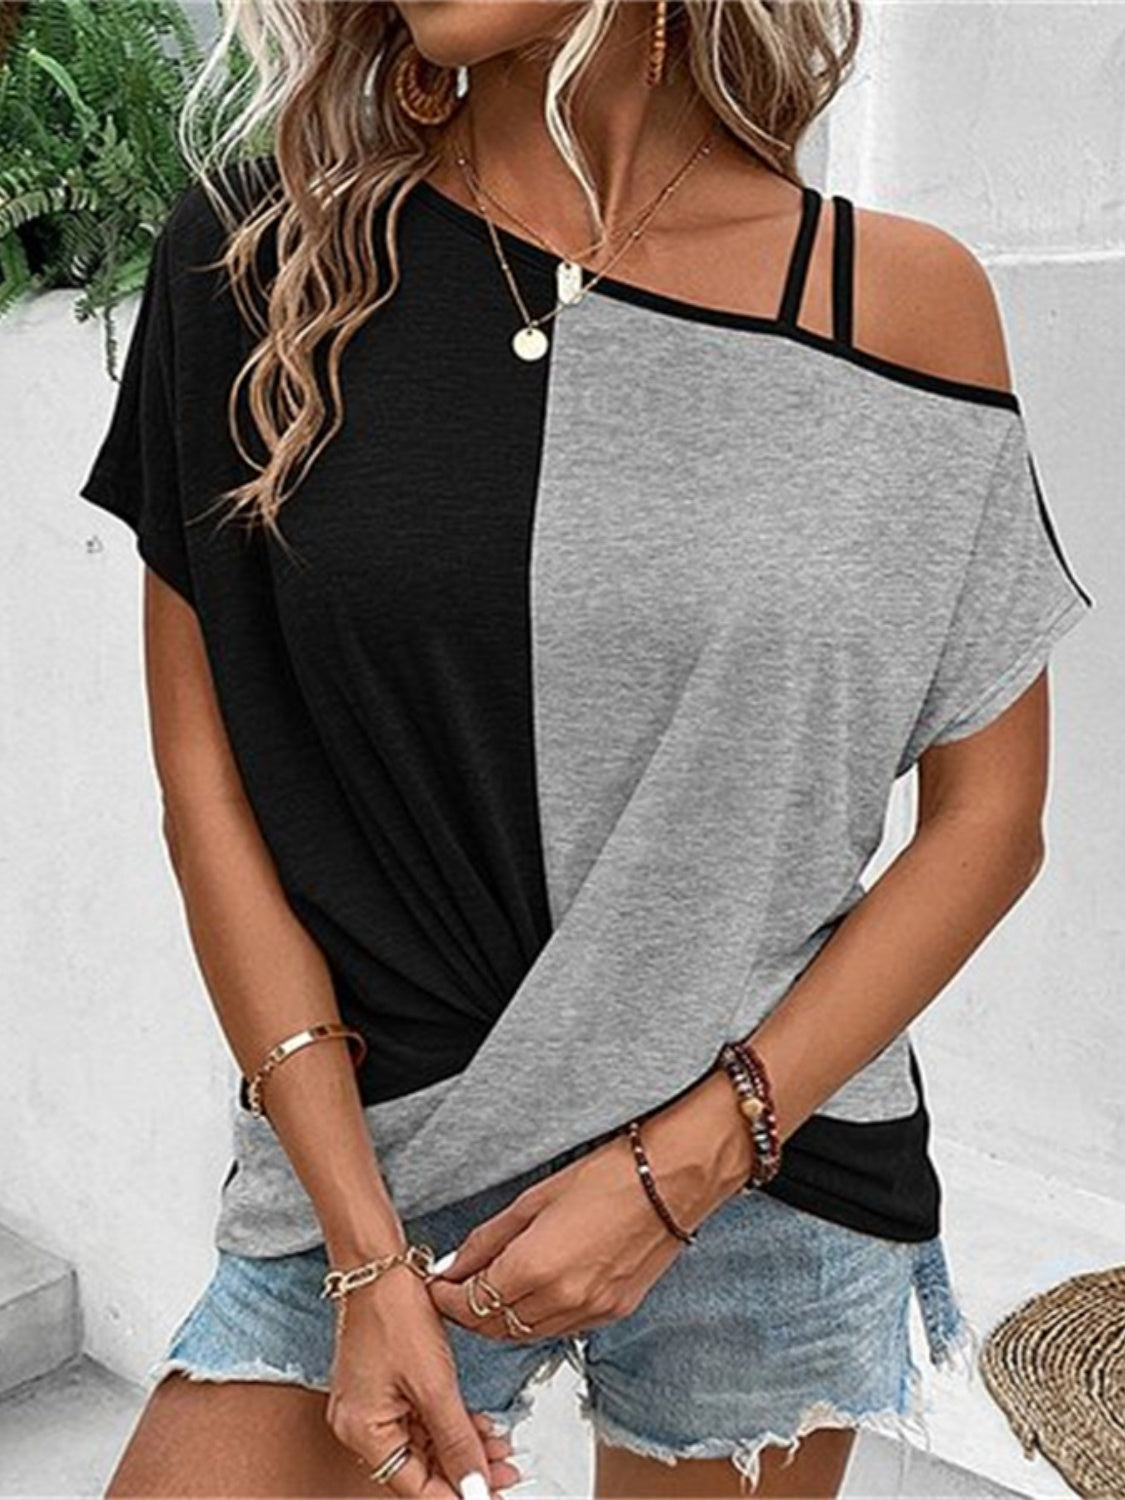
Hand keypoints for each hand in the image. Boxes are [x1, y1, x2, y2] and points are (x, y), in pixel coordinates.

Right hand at [324, 1259, 519, 1497]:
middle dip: (464, 1474)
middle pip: (418, 1469)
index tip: (490, 1497)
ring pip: (424, 1445)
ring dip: (462, 1449)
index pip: (414, 1488)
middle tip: (504, 1477)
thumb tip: (474, 1486)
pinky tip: (479, 1428)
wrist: (379, 1265)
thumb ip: (457, 1440)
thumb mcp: (435, 1384)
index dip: (455, 1496)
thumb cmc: (394, 1312)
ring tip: (500, 1452)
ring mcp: (372, 1405)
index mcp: (363, 1431)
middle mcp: (361, 1425)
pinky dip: (450, 1426)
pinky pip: (420, 1420)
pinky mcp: (385, 1387)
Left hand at [427, 1072, 754, 1341]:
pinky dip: (538, 1318)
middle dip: (470, 1313)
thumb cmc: (609, 1175)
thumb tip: (457, 1265)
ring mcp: (591, 1310)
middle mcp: (562, 1299)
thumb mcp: (535, 1198)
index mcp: (536, 1267)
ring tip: (493, 1288)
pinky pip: (561, 1328)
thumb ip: (490, 1239)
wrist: (672, 1180)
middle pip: (496, 1327)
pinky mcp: (613, 1313)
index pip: (472, 1304)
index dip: (447, 1299)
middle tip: (459, 1289)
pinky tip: (535, 1291)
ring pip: (528, 1335)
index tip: (438, 1286)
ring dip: (503, 1320)